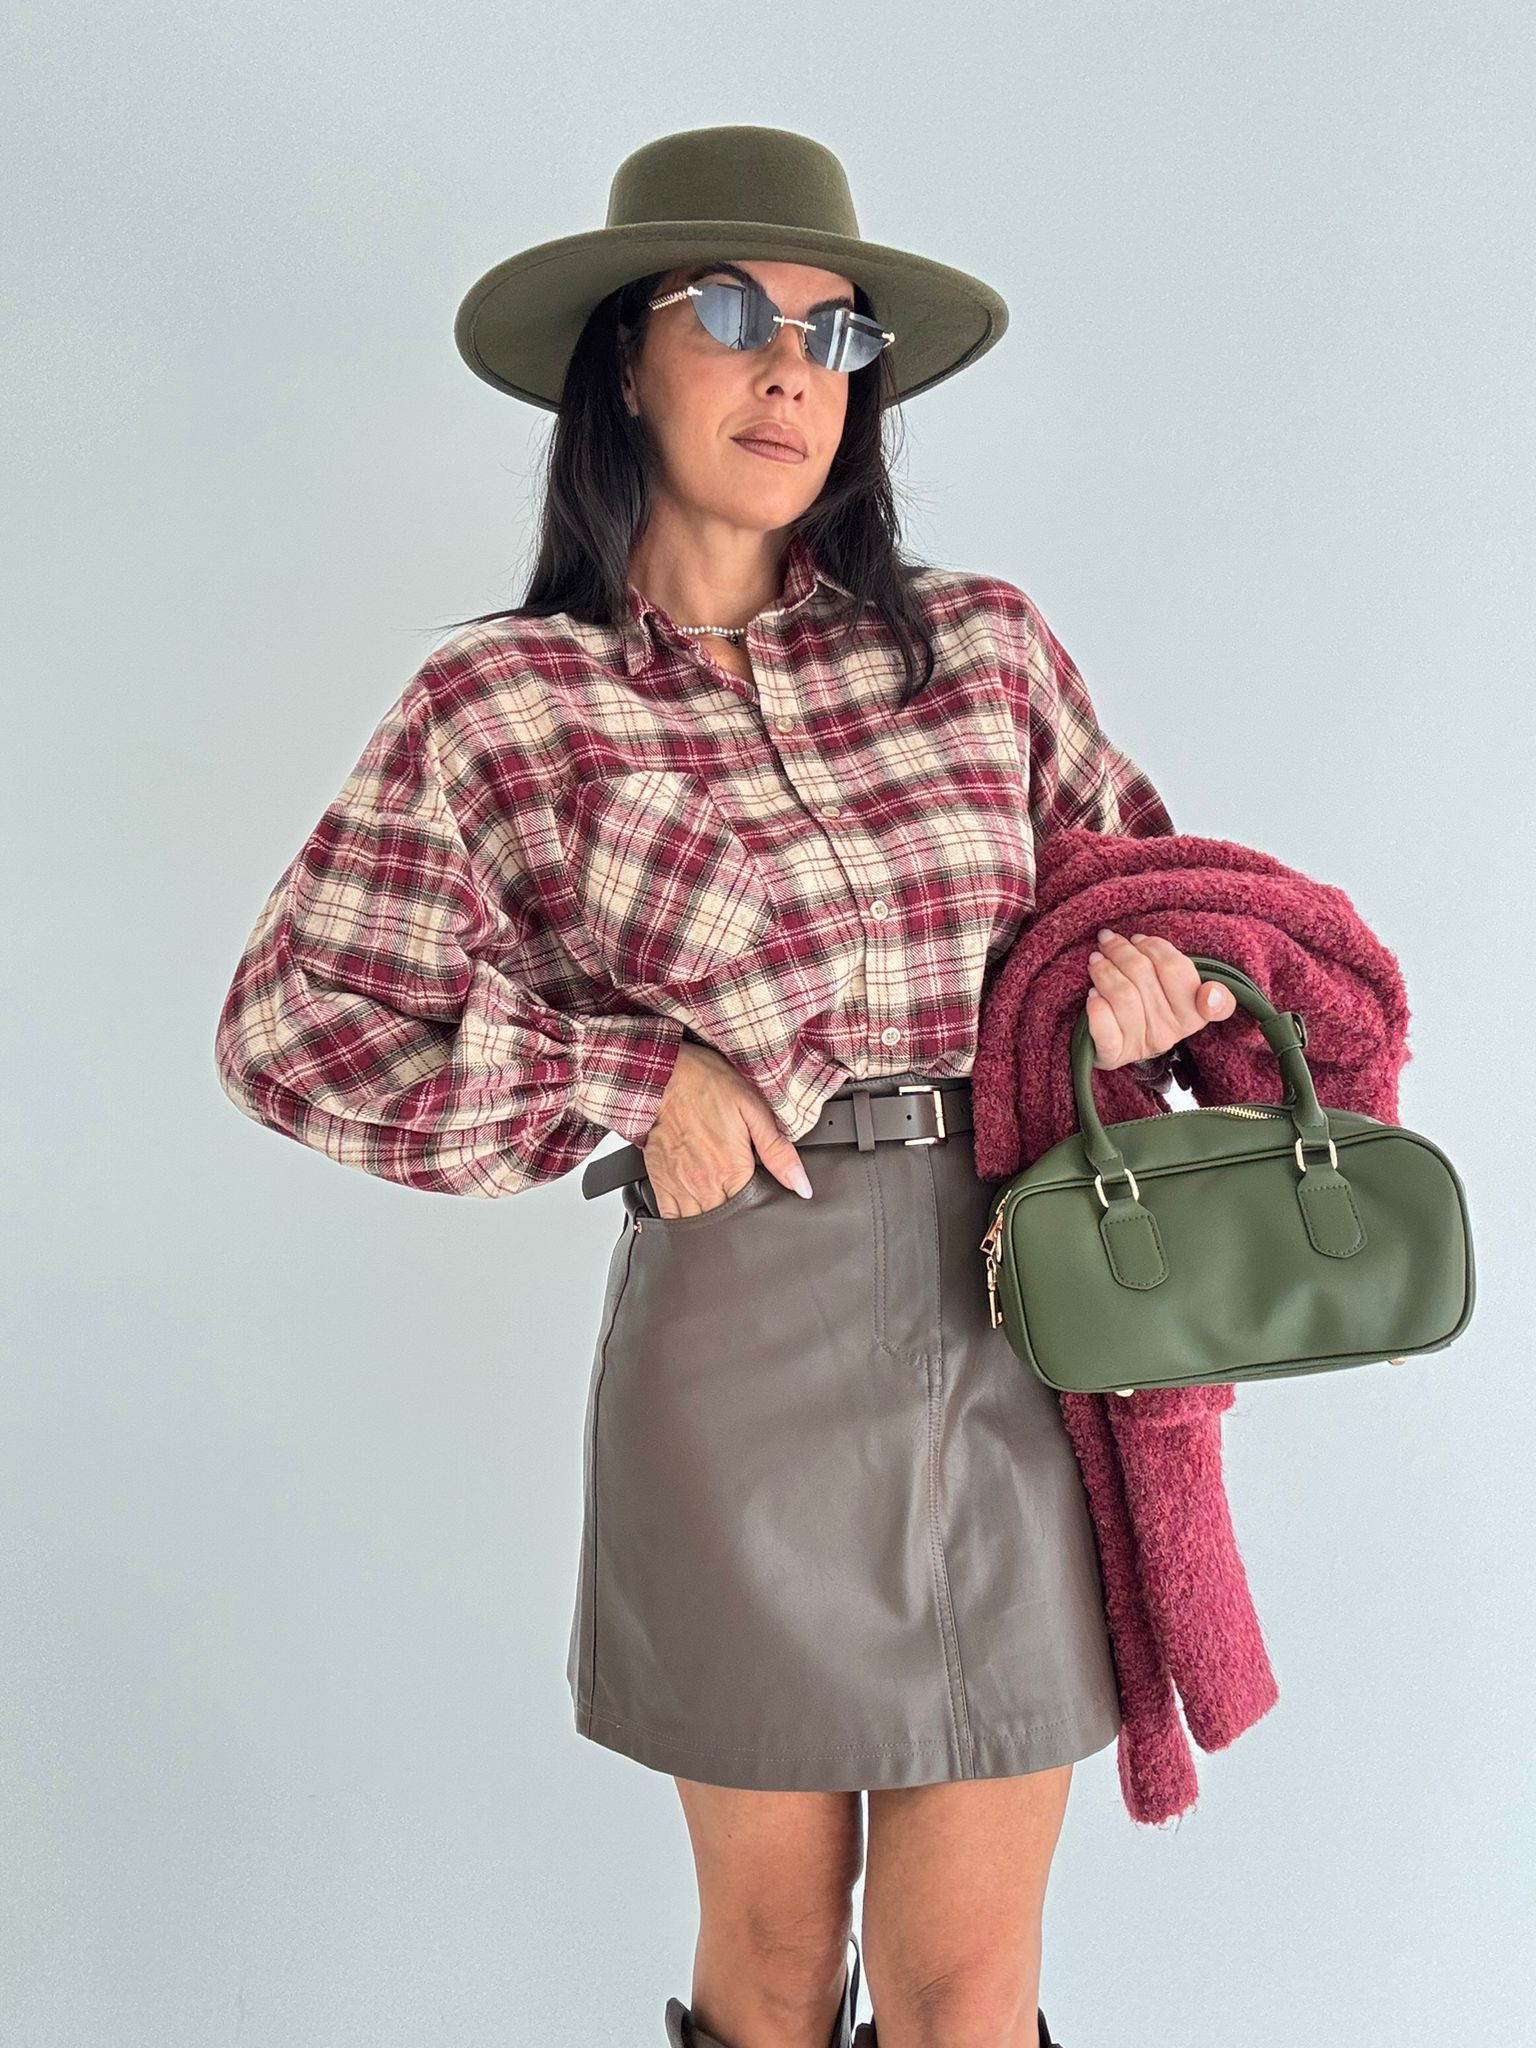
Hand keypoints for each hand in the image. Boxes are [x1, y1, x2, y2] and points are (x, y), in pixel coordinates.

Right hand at [639, 1042, 813, 1215]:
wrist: (665, 1076)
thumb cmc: (709, 1086)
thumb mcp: (754, 1111)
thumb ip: (779, 1152)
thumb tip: (801, 1185)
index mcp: (731, 1169)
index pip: (752, 1210)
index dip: (760, 1209)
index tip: (763, 1200)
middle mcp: (705, 1183)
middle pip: (725, 1221)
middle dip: (737, 1220)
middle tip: (743, 1206)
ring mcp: (680, 1186)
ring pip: (698, 1224)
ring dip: (711, 1223)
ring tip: (721, 1208)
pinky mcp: (660, 1182)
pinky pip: (671, 1217)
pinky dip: (683, 1222)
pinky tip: (694, 1213)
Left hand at [1083, 928, 1235, 1070]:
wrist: (1122, 1046)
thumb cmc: (1149, 1006)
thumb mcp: (1175, 990)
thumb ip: (1180, 970)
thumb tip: (1175, 965)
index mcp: (1194, 1012)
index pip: (1181, 971)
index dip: (1159, 950)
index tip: (1140, 940)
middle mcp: (1171, 1031)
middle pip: (1143, 975)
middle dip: (1121, 950)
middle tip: (1108, 940)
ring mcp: (1142, 1044)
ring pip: (1123, 995)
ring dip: (1104, 971)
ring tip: (1096, 960)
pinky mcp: (1115, 1054)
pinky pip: (1104, 1026)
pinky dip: (1097, 1006)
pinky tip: (1092, 994)